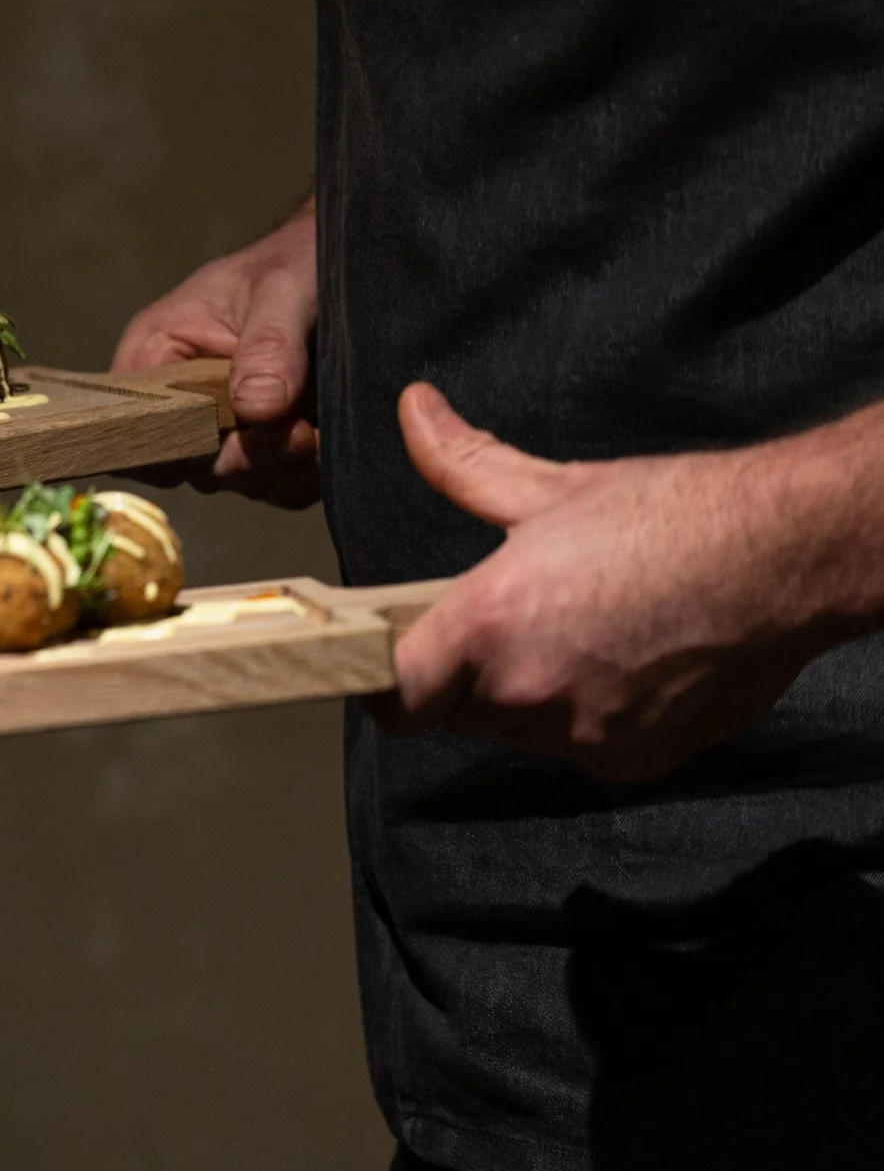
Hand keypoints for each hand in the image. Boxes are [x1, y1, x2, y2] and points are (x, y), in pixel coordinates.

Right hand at [111, 200, 319, 505]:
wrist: (339, 263)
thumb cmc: (297, 260)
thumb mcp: (285, 288)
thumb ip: (269, 344)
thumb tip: (255, 409)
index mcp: (154, 354)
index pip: (137, 428)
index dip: (183, 445)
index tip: (245, 429)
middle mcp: (177, 401)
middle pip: (193, 466)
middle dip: (253, 456)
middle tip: (303, 428)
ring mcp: (219, 430)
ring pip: (239, 481)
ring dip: (286, 467)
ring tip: (321, 424)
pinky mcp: (259, 448)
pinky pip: (276, 487)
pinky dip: (306, 472)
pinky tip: (327, 435)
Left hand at [377, 384, 838, 782]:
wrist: (788, 556)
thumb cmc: (671, 515)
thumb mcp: (548, 485)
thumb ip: (462, 460)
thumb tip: (413, 409)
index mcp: (489, 624)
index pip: (395, 699)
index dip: (382, 685)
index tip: (388, 663)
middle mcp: (528, 693)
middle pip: (456, 711)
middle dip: (465, 675)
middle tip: (505, 622)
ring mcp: (583, 735)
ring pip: (518, 731)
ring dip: (527, 697)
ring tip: (576, 631)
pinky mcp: (634, 761)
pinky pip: (579, 747)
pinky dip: (586, 718)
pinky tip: (623, 663)